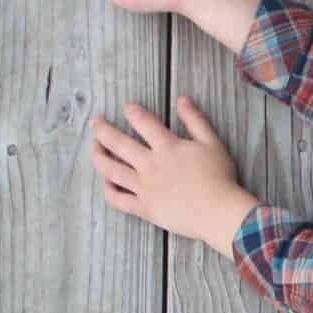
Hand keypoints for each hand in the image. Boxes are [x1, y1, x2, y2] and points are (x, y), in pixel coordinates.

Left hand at [90, 96, 255, 251]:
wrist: (218, 212)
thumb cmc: (219, 177)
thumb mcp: (212, 143)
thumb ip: (195, 120)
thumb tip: (182, 100)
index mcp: (167, 147)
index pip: (144, 123)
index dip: (133, 113)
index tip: (126, 107)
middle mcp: (150, 165)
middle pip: (119, 144)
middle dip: (102, 130)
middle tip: (94, 122)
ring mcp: (144, 188)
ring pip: (112, 170)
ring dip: (99, 157)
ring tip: (94, 149)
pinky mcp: (143, 208)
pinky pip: (118, 200)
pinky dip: (108, 190)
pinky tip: (106, 183)